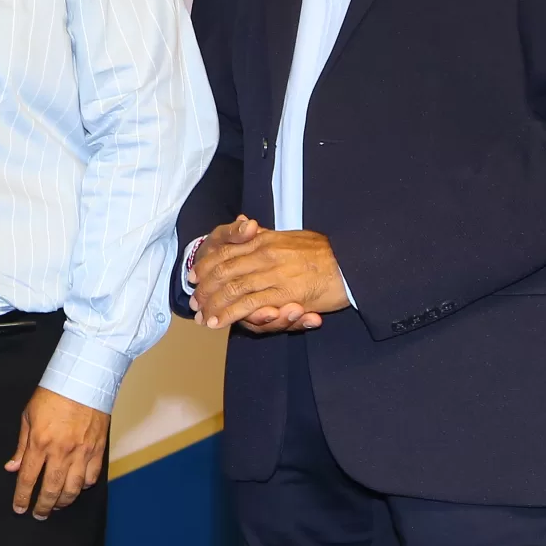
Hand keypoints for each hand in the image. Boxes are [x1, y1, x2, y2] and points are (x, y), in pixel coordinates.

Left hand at [7, 387, 107, 518]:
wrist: (83, 382)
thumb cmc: (53, 396)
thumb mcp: (28, 417)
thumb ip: (21, 446)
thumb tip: (13, 467)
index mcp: (40, 443)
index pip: (28, 478)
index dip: (21, 497)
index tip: (19, 508)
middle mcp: (61, 452)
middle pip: (51, 489)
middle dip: (43, 506)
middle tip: (39, 515)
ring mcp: (82, 453)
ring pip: (73, 489)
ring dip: (63, 501)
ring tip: (56, 505)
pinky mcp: (98, 451)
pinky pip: (91, 477)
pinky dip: (83, 486)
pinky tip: (76, 488)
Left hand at [192, 223, 347, 331]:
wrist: (352, 261)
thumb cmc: (322, 250)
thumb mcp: (289, 236)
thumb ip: (264, 235)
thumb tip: (244, 224)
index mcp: (264, 239)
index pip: (223, 250)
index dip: (204, 265)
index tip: (193, 276)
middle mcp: (264, 254)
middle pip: (223, 271)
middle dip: (205, 289)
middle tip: (194, 303)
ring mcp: (273, 274)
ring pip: (232, 289)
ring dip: (213, 305)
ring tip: (203, 317)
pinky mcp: (284, 295)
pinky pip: (250, 305)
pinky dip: (230, 314)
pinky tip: (219, 321)